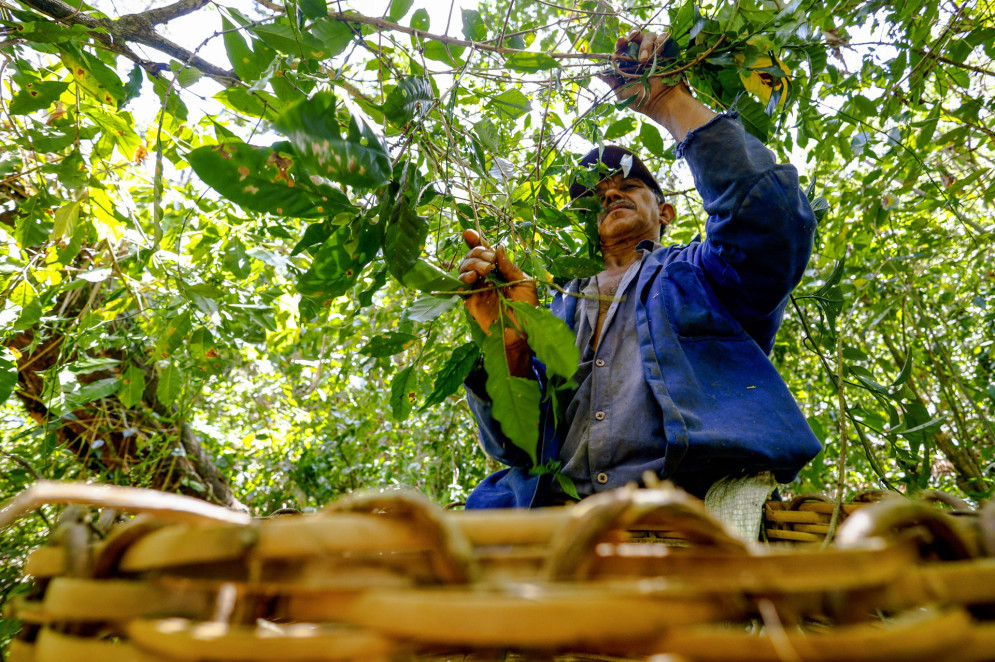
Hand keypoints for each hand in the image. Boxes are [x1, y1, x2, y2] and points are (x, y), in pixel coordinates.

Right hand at [458, 230, 538, 367]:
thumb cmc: (527, 310)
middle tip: (489, 263)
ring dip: (471, 263)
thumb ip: (509, 266)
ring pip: (464, 268)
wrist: (521, 334)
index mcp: (499, 271)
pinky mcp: (469, 301)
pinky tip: (472, 278)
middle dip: (478, 253)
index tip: (469, 233)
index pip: (485, 252)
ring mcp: (477, 288)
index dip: (476, 242)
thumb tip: (497, 248)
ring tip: (484, 271)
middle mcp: (486, 277)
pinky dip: (463, 278)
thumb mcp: (524, 283)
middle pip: (472, 256)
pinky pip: (460, 285)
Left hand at [599, 29, 687, 116]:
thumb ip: (610, 81)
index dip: (621, 43)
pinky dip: (660, 40)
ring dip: (645, 44)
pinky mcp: (667, 52)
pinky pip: (663, 38)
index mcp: (630, 64)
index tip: (621, 41)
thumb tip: (597, 74)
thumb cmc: (641, 100)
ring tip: (644, 60)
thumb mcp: (621, 91)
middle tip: (632, 37)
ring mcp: (654, 53)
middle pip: (636, 36)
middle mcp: (641, 56)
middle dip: (634, 34)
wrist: (662, 102)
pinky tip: (658, 51)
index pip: (623, 48)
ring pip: (649, 36)